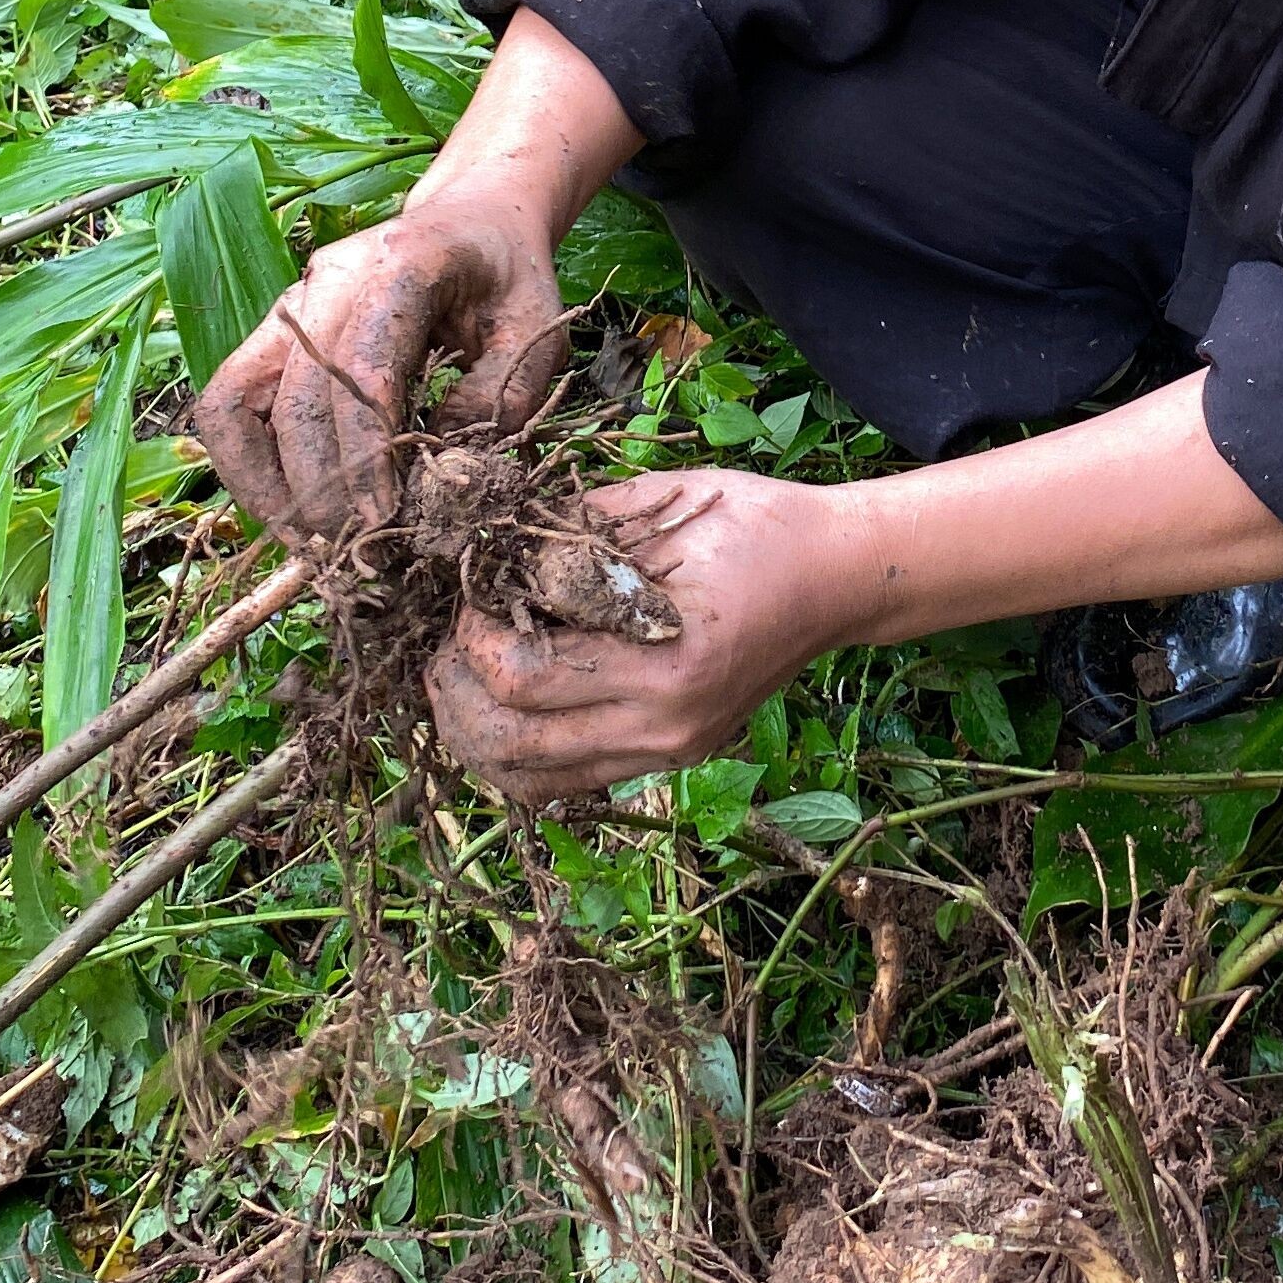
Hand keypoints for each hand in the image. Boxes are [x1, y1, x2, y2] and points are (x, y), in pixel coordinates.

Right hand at [192, 197, 566, 544]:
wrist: (473, 219)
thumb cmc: (508, 278)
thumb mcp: (535, 330)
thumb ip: (500, 398)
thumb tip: (440, 477)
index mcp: (401, 264)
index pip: (362, 364)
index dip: (365, 451)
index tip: (384, 517)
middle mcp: (328, 278)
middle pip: (296, 392)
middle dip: (320, 484)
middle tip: (356, 546)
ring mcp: (290, 304)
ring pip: (234, 398)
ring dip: (261, 482)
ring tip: (307, 543)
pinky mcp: (271, 334)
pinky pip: (229, 403)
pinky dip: (245, 465)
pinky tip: (286, 514)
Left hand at [426, 465, 854, 800]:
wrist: (835, 577)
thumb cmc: (754, 524)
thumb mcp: (662, 503)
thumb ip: (571, 531)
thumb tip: (486, 543)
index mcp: (663, 663)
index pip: (522, 679)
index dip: (472, 638)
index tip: (470, 591)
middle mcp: (663, 726)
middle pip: (512, 744)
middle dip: (457, 693)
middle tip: (447, 642)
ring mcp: (668, 751)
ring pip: (532, 777)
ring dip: (479, 733)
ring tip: (463, 679)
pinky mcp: (671, 755)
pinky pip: (569, 778)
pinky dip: (522, 752)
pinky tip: (507, 707)